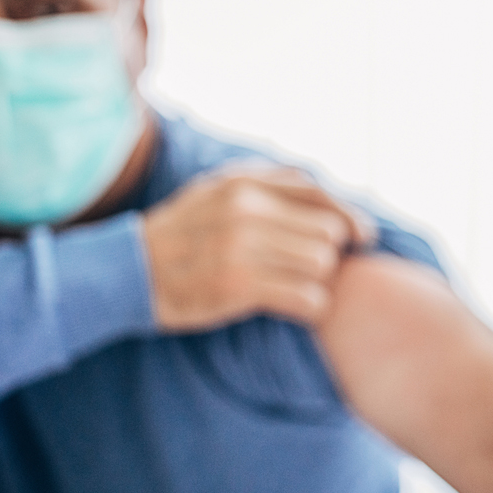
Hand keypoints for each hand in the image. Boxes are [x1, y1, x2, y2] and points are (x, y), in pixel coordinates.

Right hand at [143, 165, 374, 331]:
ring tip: (298, 287)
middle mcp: (245, 208)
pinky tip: (300, 308)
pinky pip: (307, 298)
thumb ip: (270, 186)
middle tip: (310, 269)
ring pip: (322, 264)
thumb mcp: (219, 190)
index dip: (351, 218)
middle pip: (328, 232)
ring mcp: (241, 246)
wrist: (128, 272)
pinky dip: (312, 307)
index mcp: (244, 183)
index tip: (364, 237)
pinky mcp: (238, 286)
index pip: (320, 195)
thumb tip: (330, 198)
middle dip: (328, 253)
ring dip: (319, 281)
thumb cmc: (186, 233)